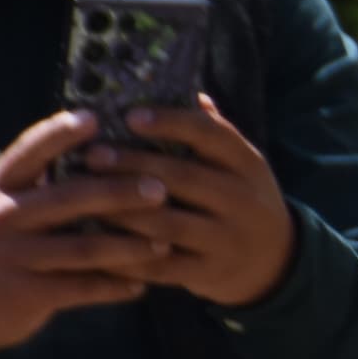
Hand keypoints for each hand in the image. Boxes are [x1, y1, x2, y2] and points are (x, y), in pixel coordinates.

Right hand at [0, 111, 171, 351]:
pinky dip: (114, 287)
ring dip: (129, 246)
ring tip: (164, 244)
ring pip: (83, 248)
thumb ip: (38, 178)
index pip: (31, 151)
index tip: (97, 118)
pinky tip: (142, 285)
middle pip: (70, 198)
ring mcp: (13, 256)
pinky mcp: (25, 294)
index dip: (62, 133)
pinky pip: (81, 288)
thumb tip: (97, 142)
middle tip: (161, 189)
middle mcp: (2, 216)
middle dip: (120, 192)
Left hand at [99, 98, 294, 307]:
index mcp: (248, 165)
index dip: (170, 124)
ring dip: (120, 211)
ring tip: (84, 197)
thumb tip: (180, 85)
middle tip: (92, 155)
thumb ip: (211, 130)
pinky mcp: (208, 272)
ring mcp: (227, 239)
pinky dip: (123, 254)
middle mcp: (242, 200)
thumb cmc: (238, 197)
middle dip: (133, 165)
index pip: (211, 136)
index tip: (130, 116)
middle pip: (183, 178)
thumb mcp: (238, 163)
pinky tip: (93, 241)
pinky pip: (158, 265)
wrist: (273, 261)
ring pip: (166, 224)